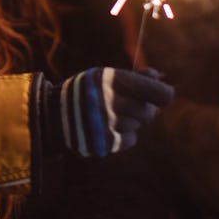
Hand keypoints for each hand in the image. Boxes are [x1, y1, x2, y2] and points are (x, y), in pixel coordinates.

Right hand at [41, 67, 173, 157]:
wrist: (54, 115)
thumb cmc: (86, 91)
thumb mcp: (105, 76)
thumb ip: (134, 77)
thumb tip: (160, 76)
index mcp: (112, 79)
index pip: (156, 92)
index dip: (163, 94)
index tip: (164, 95)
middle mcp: (111, 101)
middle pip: (148, 112)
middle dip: (143, 109)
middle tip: (130, 105)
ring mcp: (107, 124)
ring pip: (137, 125)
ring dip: (130, 121)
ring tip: (111, 115)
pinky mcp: (104, 142)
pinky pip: (129, 139)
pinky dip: (124, 135)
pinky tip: (109, 127)